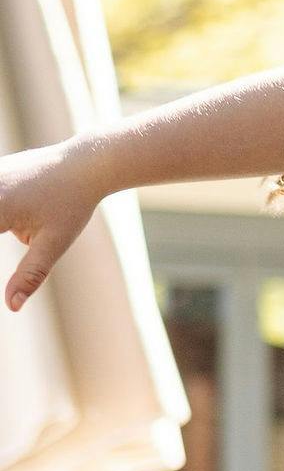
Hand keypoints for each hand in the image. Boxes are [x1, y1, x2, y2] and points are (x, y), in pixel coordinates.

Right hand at [0, 142, 105, 311]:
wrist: (87, 163)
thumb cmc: (73, 203)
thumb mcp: (54, 242)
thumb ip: (30, 275)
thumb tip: (12, 306)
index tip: (22, 242)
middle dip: (2, 229)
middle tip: (20, 234)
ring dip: (3, 224)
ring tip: (28, 226)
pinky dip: (2, 214)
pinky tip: (23, 217)